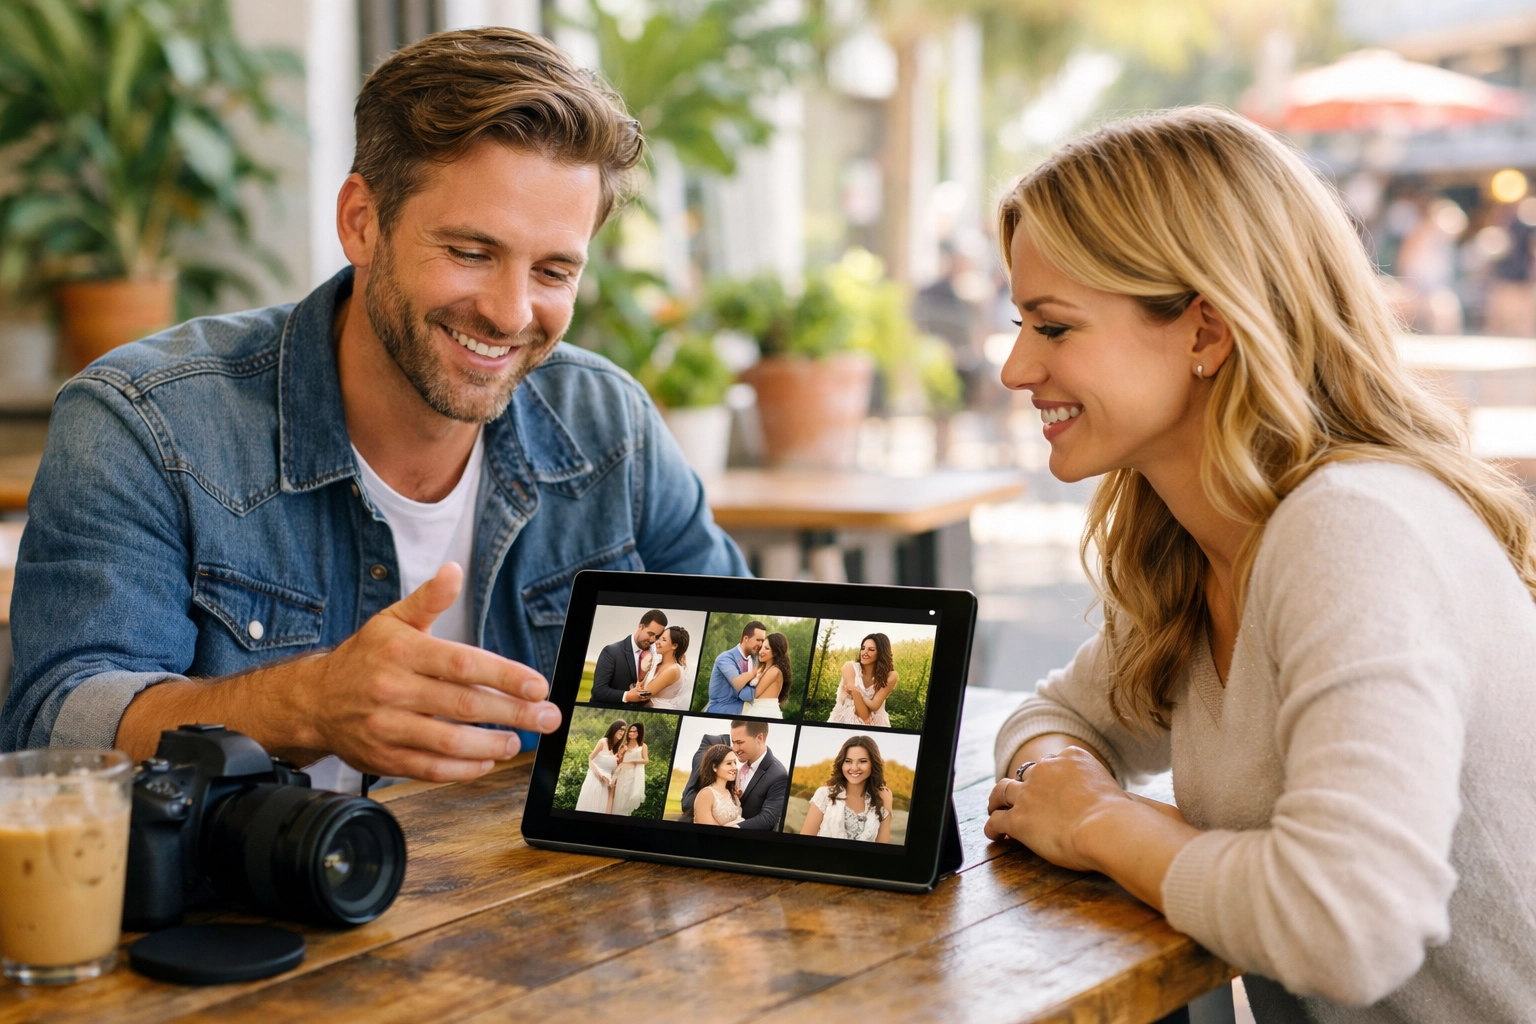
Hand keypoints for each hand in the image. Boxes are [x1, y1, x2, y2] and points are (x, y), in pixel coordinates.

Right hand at [277, 563, 558, 780]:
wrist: (314, 700)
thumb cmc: (364, 658)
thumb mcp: (393, 620)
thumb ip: (429, 598)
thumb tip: (454, 571)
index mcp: (402, 652)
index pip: (463, 664)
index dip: (505, 676)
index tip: (538, 686)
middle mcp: (393, 690)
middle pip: (464, 705)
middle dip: (514, 713)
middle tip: (546, 718)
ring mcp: (387, 727)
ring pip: (449, 742)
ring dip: (491, 745)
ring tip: (517, 741)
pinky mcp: (383, 758)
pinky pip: (430, 770)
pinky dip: (463, 769)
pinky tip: (485, 761)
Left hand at [983, 746, 1132, 872]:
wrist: (1109, 827)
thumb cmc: (1121, 815)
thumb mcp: (1113, 788)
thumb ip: (1101, 789)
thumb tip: (1110, 802)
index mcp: (1070, 757)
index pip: (1052, 762)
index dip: (1048, 776)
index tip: (1047, 786)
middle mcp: (1046, 769)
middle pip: (1026, 773)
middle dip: (1022, 784)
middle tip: (1019, 795)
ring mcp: (1029, 793)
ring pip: (1002, 791)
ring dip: (996, 800)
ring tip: (993, 808)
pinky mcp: (1019, 818)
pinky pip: (997, 820)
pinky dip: (992, 827)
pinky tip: (992, 835)